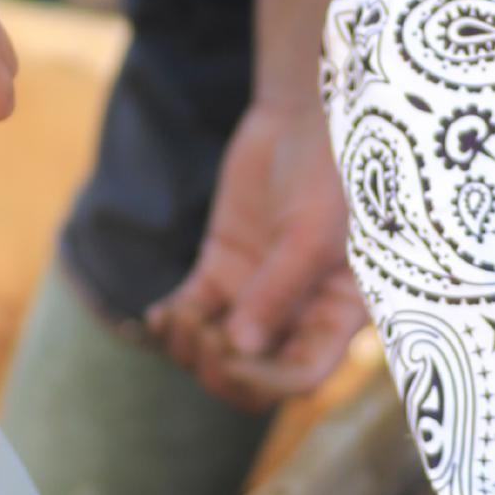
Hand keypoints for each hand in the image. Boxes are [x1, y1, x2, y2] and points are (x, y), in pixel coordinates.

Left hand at [146, 98, 367, 409]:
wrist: (305, 113)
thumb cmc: (331, 170)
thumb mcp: (312, 231)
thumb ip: (278, 291)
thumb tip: (240, 349)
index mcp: (336, 315)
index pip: (302, 376)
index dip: (264, 381)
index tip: (232, 355)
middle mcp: (298, 313)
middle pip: (254, 374)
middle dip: (219, 371)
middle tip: (198, 341)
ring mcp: (256, 293)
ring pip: (217, 348)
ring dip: (189, 349)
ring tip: (174, 322)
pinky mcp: (222, 269)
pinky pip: (192, 313)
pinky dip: (171, 323)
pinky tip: (157, 316)